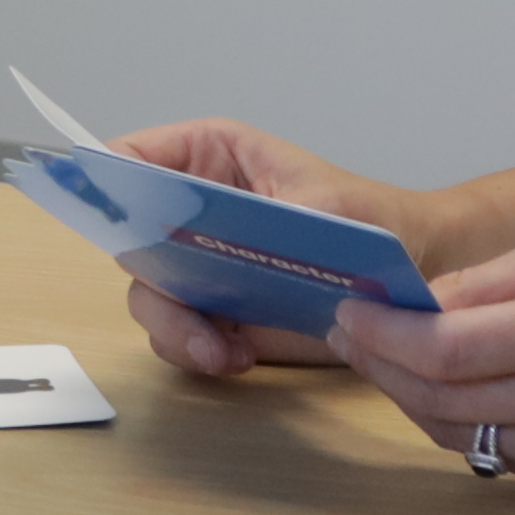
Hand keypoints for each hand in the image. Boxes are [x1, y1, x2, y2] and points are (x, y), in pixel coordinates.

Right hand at [112, 116, 397, 379]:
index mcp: (208, 157)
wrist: (408, 279)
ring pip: (148, 295)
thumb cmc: (372, 219)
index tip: (109, 216)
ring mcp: (197, 265)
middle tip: (181, 308)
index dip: (106, 183)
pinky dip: (196, 351)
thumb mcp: (328, 203)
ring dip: (175, 326)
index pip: (133, 158)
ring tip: (220, 350)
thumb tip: (225, 229)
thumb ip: (271, 213)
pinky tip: (236, 356)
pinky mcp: (213, 312)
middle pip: (129, 237)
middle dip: (150, 277)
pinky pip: (177, 335)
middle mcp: (188, 212)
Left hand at [323, 228, 514, 490]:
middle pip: (446, 401)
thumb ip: (479, 286)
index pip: (447, 351)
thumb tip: (404, 308)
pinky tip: (453, 392)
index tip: (349, 312)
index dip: (384, 336)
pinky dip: (470, 425)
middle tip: (353, 333)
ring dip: (416, 400)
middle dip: (384, 366)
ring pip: (467, 438)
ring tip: (389, 360)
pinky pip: (507, 460)